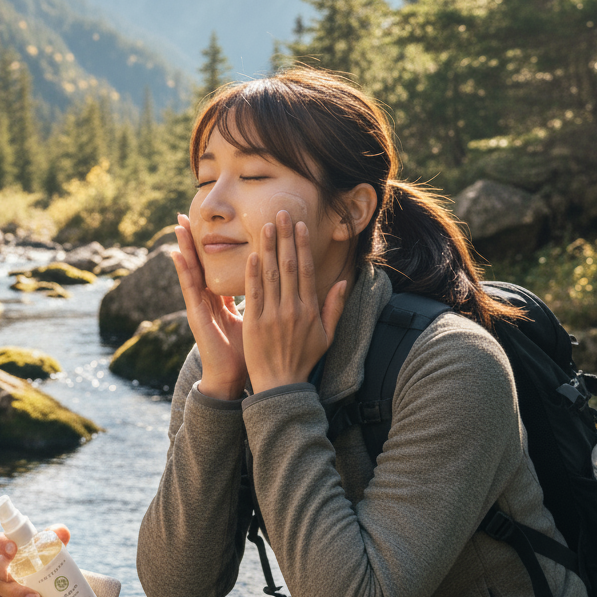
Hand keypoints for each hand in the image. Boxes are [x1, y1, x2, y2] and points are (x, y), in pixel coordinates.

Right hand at [172, 213, 246, 399]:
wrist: (234, 377)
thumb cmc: (247, 352)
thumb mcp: (256, 319)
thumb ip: (260, 301)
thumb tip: (274, 287)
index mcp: (222, 300)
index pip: (216, 267)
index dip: (212, 247)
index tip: (210, 225)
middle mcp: (208, 299)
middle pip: (200, 263)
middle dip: (193, 239)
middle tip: (186, 214)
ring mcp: (200, 306)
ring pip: (192, 269)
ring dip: (184, 246)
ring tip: (179, 224)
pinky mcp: (196, 315)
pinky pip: (189, 288)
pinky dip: (183, 270)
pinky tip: (176, 253)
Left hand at [243, 211, 346, 392]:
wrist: (280, 384)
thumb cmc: (303, 359)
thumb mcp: (326, 336)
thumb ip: (334, 307)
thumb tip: (342, 282)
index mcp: (309, 310)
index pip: (306, 270)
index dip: (302, 245)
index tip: (299, 225)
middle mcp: (292, 309)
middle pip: (289, 266)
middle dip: (285, 237)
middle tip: (281, 213)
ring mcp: (272, 315)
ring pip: (271, 275)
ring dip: (269, 247)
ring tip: (266, 225)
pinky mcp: (254, 322)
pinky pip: (254, 293)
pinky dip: (253, 272)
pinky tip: (254, 254)